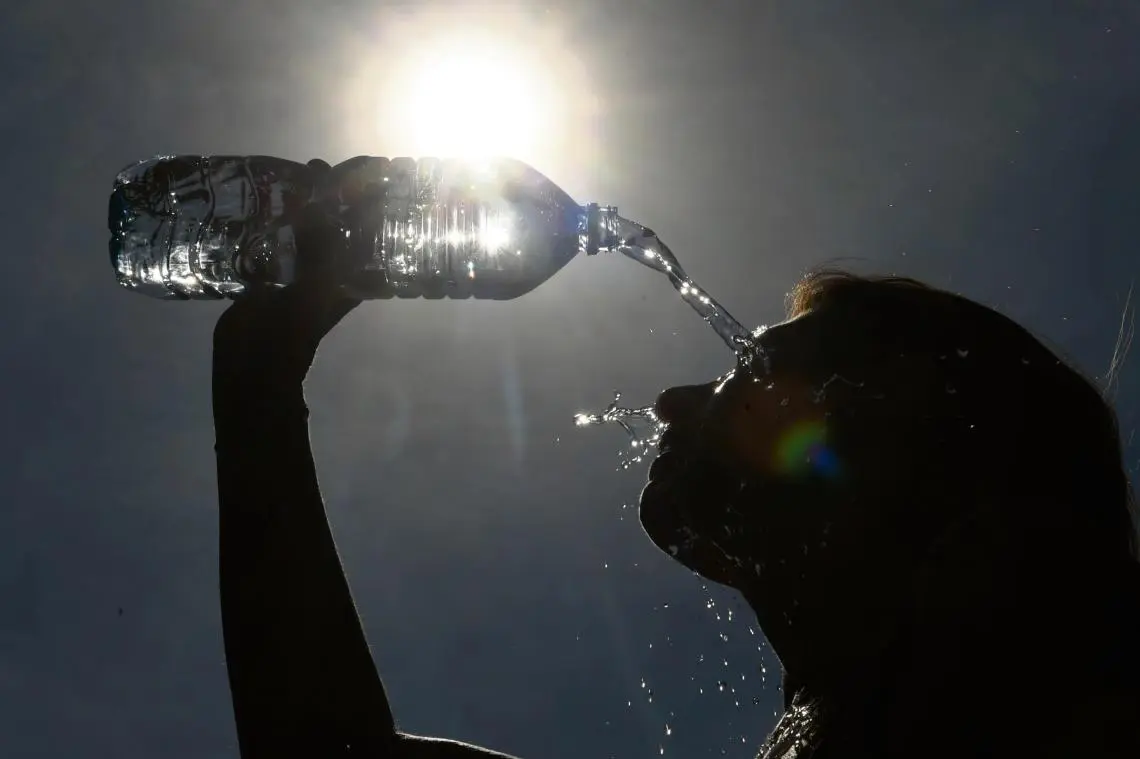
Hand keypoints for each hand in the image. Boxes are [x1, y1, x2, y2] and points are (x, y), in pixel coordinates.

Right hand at [213, 159, 360, 388]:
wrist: (251, 368)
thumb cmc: (292, 334)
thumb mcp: (314, 290)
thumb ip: (321, 251)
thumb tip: (323, 206)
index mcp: (347, 277)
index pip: (365, 234)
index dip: (368, 205)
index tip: (365, 173)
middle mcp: (324, 271)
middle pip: (333, 226)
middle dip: (328, 198)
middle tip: (316, 167)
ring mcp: (293, 272)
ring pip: (301, 232)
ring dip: (297, 207)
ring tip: (288, 176)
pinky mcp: (264, 275)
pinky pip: (270, 242)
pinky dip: (267, 223)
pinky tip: (255, 202)